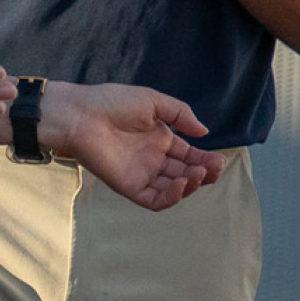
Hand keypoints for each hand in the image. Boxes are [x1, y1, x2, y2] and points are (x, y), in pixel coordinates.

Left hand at [41, 83, 225, 211]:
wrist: (80, 114)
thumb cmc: (111, 102)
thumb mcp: (152, 101)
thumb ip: (179, 114)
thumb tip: (204, 132)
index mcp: (159, 139)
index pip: (189, 156)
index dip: (206, 160)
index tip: (219, 159)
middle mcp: (153, 159)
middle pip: (185, 174)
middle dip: (203, 174)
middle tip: (214, 168)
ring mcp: (142, 174)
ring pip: (174, 189)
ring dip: (190, 185)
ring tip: (199, 173)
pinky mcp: (129, 186)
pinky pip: (155, 200)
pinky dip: (171, 197)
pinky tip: (180, 184)